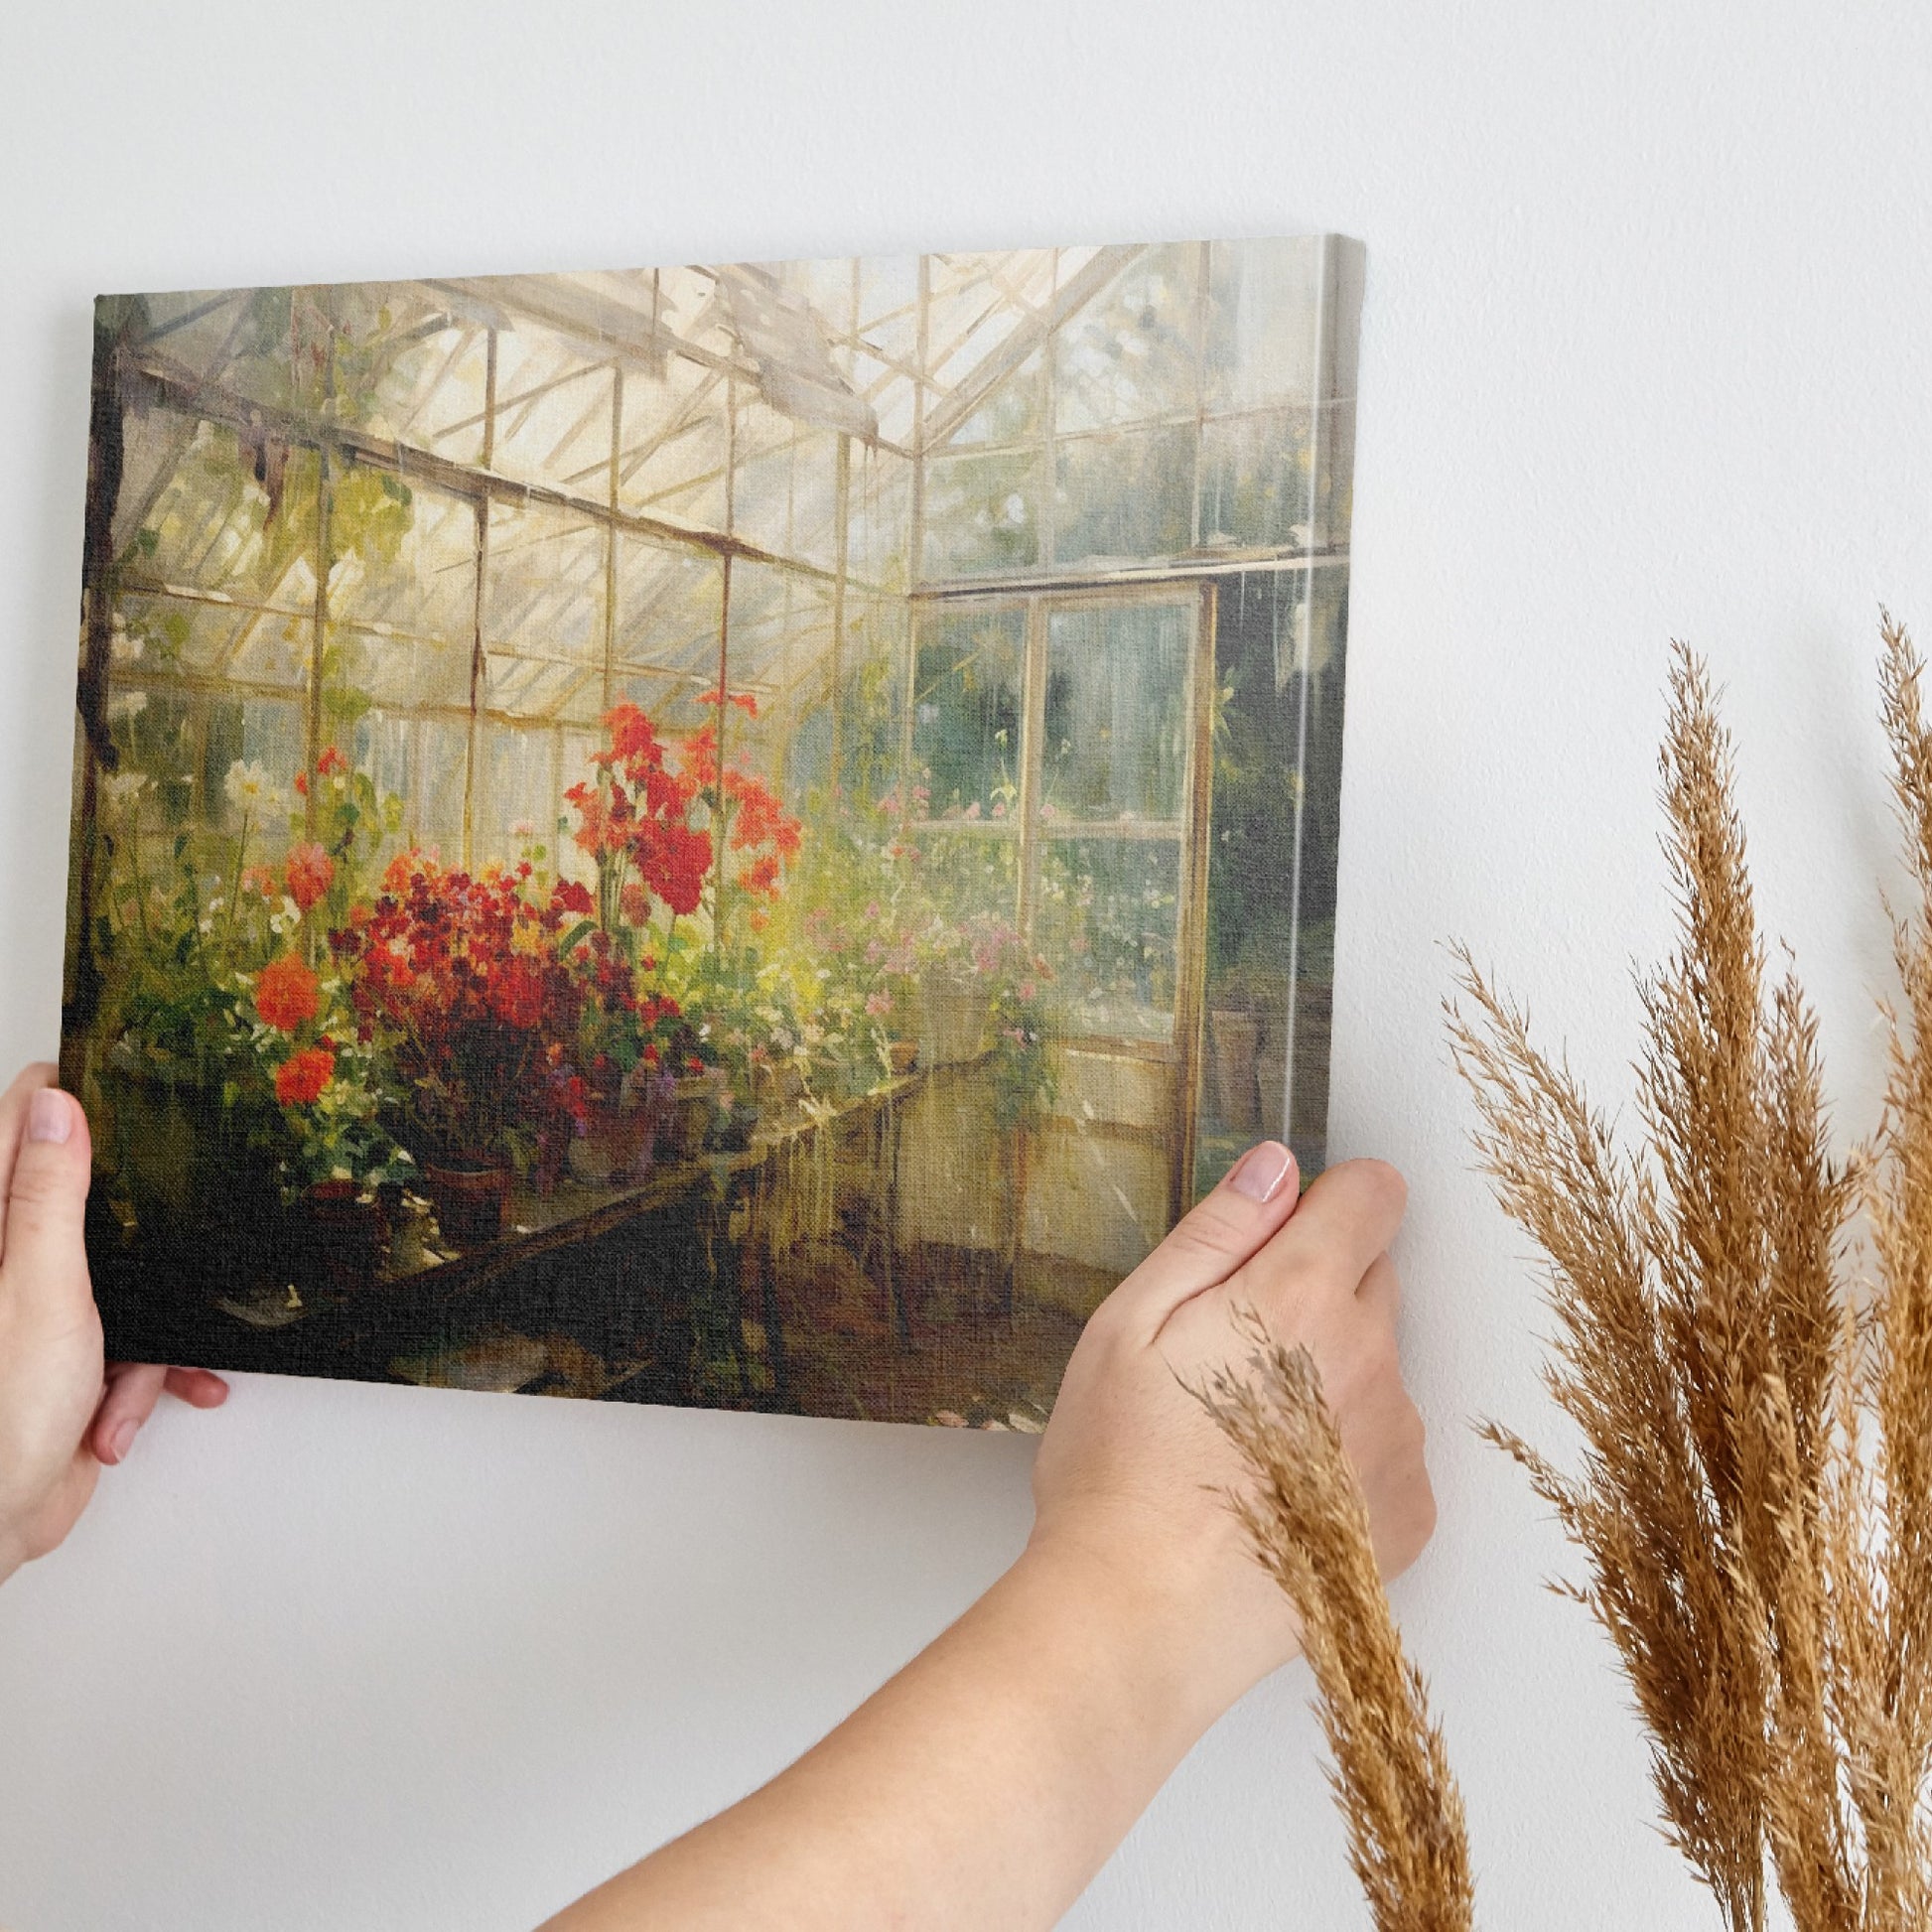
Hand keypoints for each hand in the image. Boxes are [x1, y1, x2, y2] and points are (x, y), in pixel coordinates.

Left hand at [0, 1063, 227, 1582]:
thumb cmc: (1, 1417)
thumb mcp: (40, 1288)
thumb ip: (48, 1196)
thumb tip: (55, 1105)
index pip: (20, 1126)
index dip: (69, 1100)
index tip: (122, 1085)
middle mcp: (11, 1263)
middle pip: (84, 1198)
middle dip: (137, 1225)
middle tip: (163, 1219)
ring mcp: (39, 1311)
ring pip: (123, 1276)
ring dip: (146, 1329)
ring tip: (131, 1373)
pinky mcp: (69, 1357)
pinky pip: (131, 1342)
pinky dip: (142, 1377)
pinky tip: (130, 1411)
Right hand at [1028, 1144, 1433, 1724]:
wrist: (1142, 1617)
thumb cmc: (1119, 1470)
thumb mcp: (1130, 1323)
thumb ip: (1216, 1233)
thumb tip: (1275, 1167)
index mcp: (1301, 1295)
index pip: (1374, 1194)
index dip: (1326, 1202)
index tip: (1279, 1238)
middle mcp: (1372, 1359)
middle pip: (1375, 1279)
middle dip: (1316, 1292)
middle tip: (1229, 1354)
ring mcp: (1398, 1441)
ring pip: (1378, 1368)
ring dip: (1331, 1379)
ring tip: (1242, 1439)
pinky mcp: (1408, 1515)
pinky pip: (1388, 1449)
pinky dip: (1346, 1457)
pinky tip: (1275, 1491)